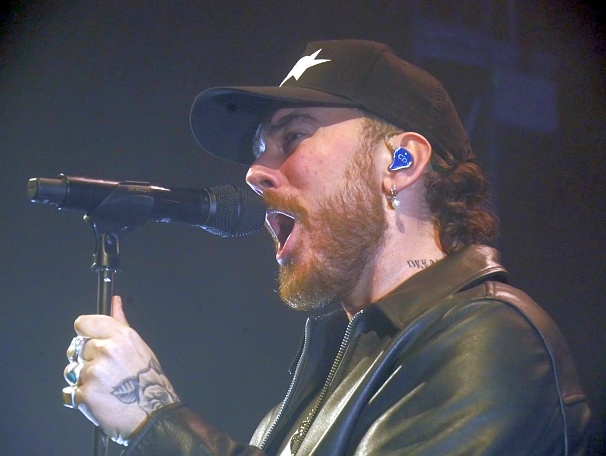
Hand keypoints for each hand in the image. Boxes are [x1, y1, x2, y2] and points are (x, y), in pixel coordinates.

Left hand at [70, 296, 179, 444]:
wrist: (153, 414)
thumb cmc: (148, 381)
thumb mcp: (138, 347)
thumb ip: (120, 323)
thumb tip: (115, 301)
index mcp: (120, 336)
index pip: (83, 323)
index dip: (85, 334)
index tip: (90, 341)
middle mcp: (106, 351)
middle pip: (76, 348)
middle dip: (86, 360)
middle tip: (104, 372)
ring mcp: (94, 373)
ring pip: (71, 370)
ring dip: (82, 379)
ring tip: (103, 388)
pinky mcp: (85, 394)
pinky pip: (71, 392)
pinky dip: (81, 398)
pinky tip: (99, 400)